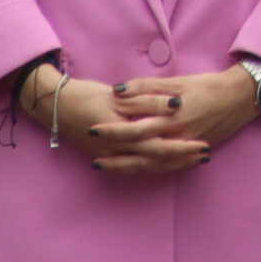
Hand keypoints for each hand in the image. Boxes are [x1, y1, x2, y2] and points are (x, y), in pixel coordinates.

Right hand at [19, 69, 205, 175]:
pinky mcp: (108, 155)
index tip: (204, 143)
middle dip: (182, 159)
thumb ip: (147, 100)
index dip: (182, 147)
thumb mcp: (118, 95)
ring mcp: (112, 156)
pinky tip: (168, 164)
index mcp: (123, 133)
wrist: (55, 106)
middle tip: (205, 155)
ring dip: (171, 164)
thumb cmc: (87, 95)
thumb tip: (175, 104)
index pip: (160, 146)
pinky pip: (135, 166)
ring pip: (148, 166)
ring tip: (193, 161)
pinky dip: (154, 165)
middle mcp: (119, 150)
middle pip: (157, 160)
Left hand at [104, 68, 260, 155]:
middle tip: (93, 156)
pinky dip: (148, 169)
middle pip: (139, 150)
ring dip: (126, 166)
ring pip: (151, 163)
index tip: (93, 128)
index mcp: (171, 115)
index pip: (135, 126)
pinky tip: (133, 170)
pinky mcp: (191, 152)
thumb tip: (117, 90)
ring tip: (104, 166)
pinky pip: (166, 166)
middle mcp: (176, 135)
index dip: (113, 128)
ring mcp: (184, 147)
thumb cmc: (207, 86)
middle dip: (115, 154)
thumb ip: (146, 86)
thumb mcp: (176, 81)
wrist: (240, 98)